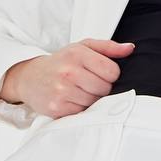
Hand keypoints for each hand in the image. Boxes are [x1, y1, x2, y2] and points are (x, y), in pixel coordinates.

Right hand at [0, 38, 135, 118]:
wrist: (29, 77)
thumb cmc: (61, 62)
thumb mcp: (82, 48)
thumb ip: (109, 47)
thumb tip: (130, 48)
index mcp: (77, 54)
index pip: (112, 71)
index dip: (110, 74)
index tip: (99, 73)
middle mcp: (69, 71)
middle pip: (105, 88)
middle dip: (101, 88)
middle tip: (88, 83)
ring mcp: (62, 90)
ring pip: (95, 102)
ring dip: (91, 99)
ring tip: (79, 90)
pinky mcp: (57, 107)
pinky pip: (83, 112)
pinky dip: (81, 108)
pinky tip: (72, 99)